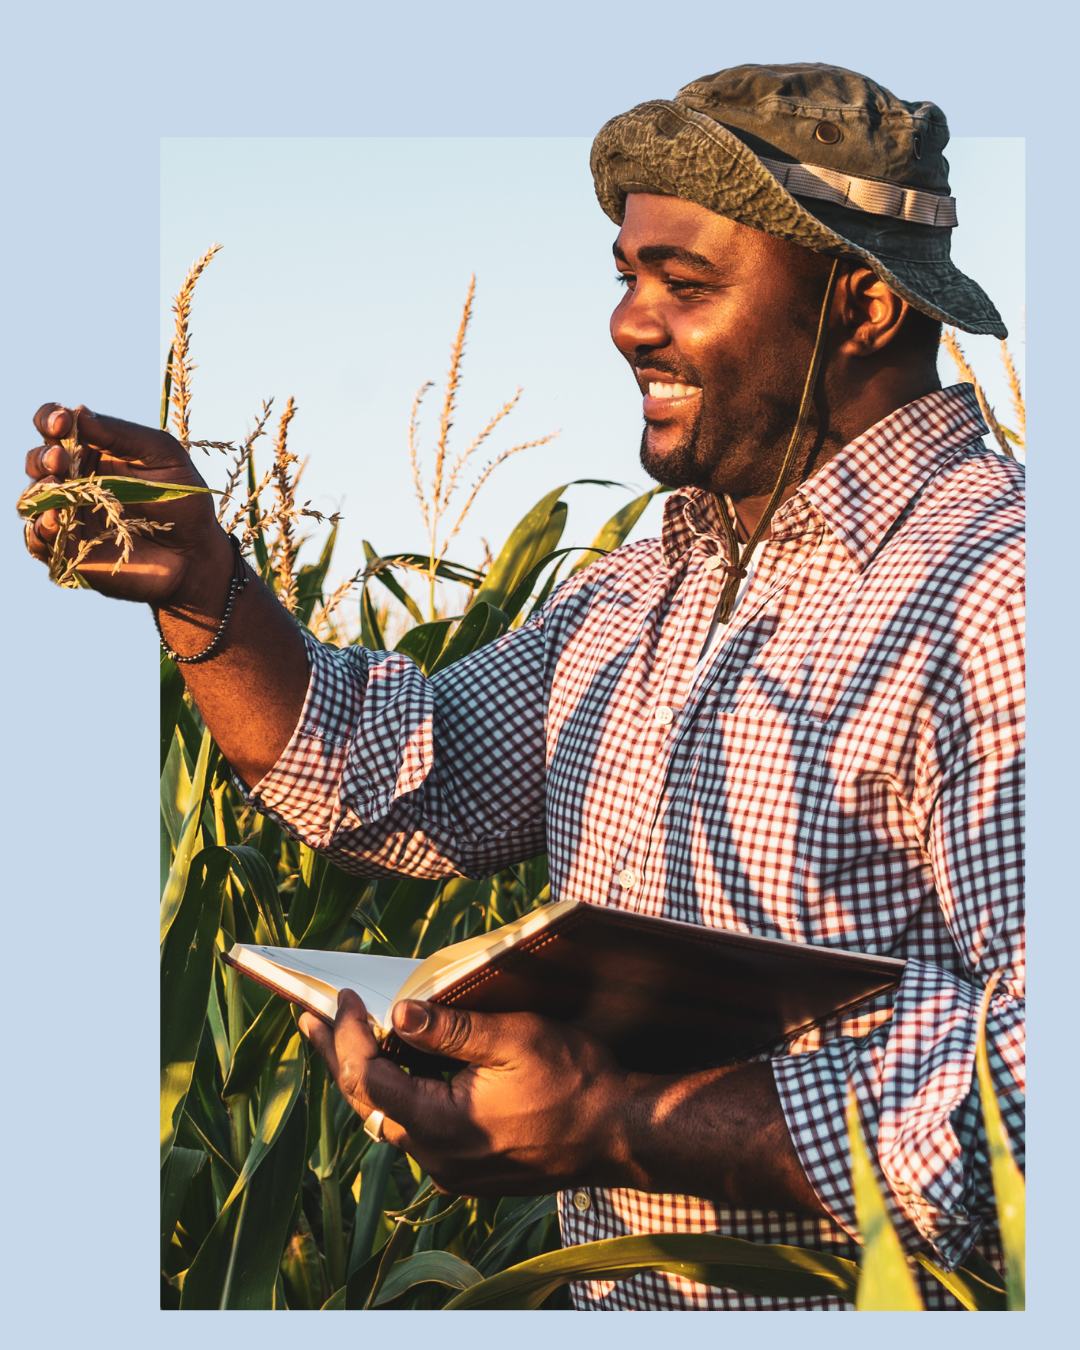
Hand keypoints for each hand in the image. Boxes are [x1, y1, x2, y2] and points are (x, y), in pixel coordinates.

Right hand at [22, 404, 230, 604]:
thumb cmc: (184, 500)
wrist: (196, 554)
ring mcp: (70, 516)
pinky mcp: (69, 550)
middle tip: (61, 459)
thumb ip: (122, 434)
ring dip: (39, 489)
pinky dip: (39, 528)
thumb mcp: (163, 455)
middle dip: (43, 455)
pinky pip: (38, 539)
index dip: (51, 419)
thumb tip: (78, 412)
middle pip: (38, 460)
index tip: (64, 422)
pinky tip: (55, 520)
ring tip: (57, 485)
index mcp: (94, 452)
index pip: (57, 427)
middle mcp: (76, 481)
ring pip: (32, 498)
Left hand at [299, 990, 637, 1195]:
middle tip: (313, 1021)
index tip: (341, 999)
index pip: (371, 1079)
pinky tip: (401, 1068)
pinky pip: (419, 1131)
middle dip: (341, 1057)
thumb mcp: (514, 1038)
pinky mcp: (469, 1170)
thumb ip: (451, 1029)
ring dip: (369, 1077)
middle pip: (369, 1105)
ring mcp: (453, 1170)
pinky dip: (401, 1095)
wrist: (622, 1135)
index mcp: (442, 1126)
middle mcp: (438, 1158)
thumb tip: (399, 1012)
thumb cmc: (576, 1082)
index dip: (348, 1036)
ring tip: (347, 1039)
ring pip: (391, 1120)